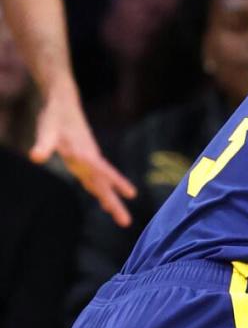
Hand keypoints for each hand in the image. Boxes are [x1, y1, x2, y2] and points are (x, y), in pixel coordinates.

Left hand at [31, 86, 135, 226]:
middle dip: (114, 203)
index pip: (103, 170)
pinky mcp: (83, 161)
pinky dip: (98, 191)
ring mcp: (88, 161)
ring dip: (109, 200)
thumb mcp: (47, 130)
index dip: (117, 182)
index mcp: (85, 154)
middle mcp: (90, 160)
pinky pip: (94, 180)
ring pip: (100, 184)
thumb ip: (43, 145)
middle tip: (126, 223)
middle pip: (104, 185)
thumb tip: (35, 157)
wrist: (63, 104)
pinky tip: (101, 201)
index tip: (131, 194)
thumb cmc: (54, 116)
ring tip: (120, 219)